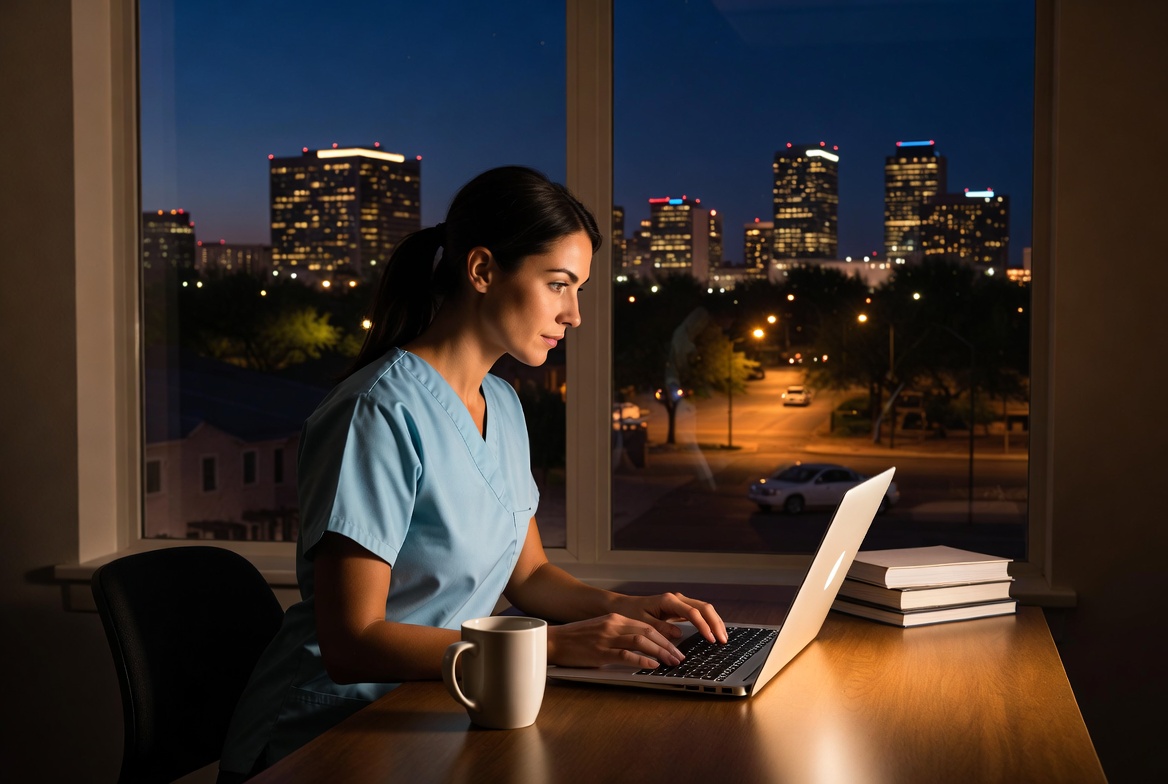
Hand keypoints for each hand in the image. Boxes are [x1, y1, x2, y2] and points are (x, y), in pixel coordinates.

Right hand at [547, 614, 686, 669]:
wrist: (554, 641)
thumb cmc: (576, 639)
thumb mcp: (601, 629)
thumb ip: (619, 634)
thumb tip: (640, 646)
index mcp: (615, 619)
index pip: (646, 626)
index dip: (664, 636)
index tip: (676, 646)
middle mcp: (613, 625)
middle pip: (648, 632)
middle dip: (667, 645)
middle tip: (679, 657)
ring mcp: (607, 638)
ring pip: (641, 642)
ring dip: (660, 652)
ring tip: (672, 662)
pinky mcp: (600, 652)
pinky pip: (625, 655)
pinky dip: (642, 660)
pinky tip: (652, 666)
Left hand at [611, 592, 727, 645]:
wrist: (623, 606)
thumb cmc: (631, 613)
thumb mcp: (642, 623)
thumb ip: (660, 628)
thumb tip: (678, 634)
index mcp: (668, 601)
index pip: (692, 613)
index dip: (703, 626)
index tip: (711, 639)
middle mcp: (677, 599)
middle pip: (704, 608)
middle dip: (715, 624)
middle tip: (723, 641)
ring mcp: (680, 602)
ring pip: (704, 608)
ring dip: (715, 622)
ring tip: (723, 638)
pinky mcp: (680, 608)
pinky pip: (699, 612)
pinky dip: (709, 621)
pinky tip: (714, 631)